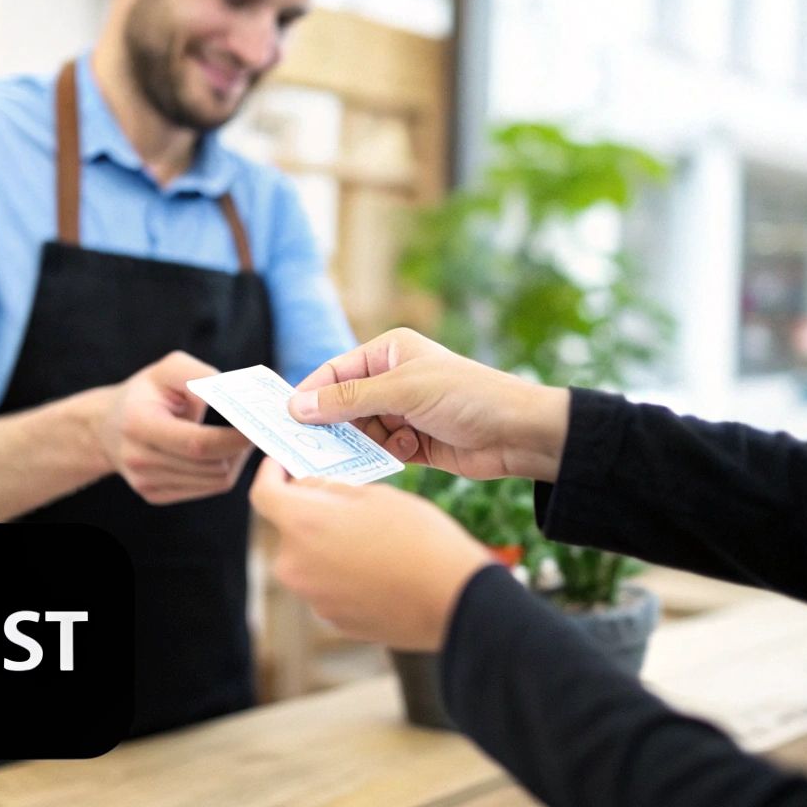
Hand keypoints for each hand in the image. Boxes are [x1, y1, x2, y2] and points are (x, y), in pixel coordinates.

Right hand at [96, 352, 251, 504]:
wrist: (108, 425)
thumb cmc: (148, 392)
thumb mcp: (169, 370)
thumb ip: (201, 377)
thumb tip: (237, 394)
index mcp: (139, 424)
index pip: (198, 444)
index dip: (234, 437)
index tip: (258, 423)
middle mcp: (138, 459)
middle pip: (210, 465)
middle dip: (241, 447)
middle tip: (257, 426)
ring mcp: (145, 482)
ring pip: (214, 481)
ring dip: (236, 459)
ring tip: (239, 436)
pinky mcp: (154, 495)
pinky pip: (206, 489)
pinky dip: (223, 470)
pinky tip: (222, 451)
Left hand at [250, 459, 493, 650]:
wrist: (453, 598)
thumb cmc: (419, 538)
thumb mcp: (376, 494)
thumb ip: (332, 490)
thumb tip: (311, 489)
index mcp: (302, 525)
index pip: (263, 495)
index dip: (269, 475)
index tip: (280, 466)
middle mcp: (296, 565)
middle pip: (289, 529)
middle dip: (310, 512)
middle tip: (343, 500)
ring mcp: (313, 598)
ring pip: (310, 558)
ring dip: (328, 544)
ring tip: (371, 537)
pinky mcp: (333, 619)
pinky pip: (328, 586)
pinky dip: (342, 572)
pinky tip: (378, 566)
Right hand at [288, 329, 570, 481]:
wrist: (519, 433)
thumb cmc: (467, 396)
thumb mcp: (403, 391)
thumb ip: (348, 400)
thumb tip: (297, 405)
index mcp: (390, 351)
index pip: (336, 371)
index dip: (311, 394)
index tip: (287, 419)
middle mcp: (393, 379)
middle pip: (343, 404)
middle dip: (334, 424)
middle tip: (312, 447)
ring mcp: (403, 412)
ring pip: (360, 431)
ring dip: (362, 443)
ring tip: (376, 446)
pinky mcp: (413, 443)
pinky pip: (381, 451)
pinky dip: (383, 455)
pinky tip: (403, 453)